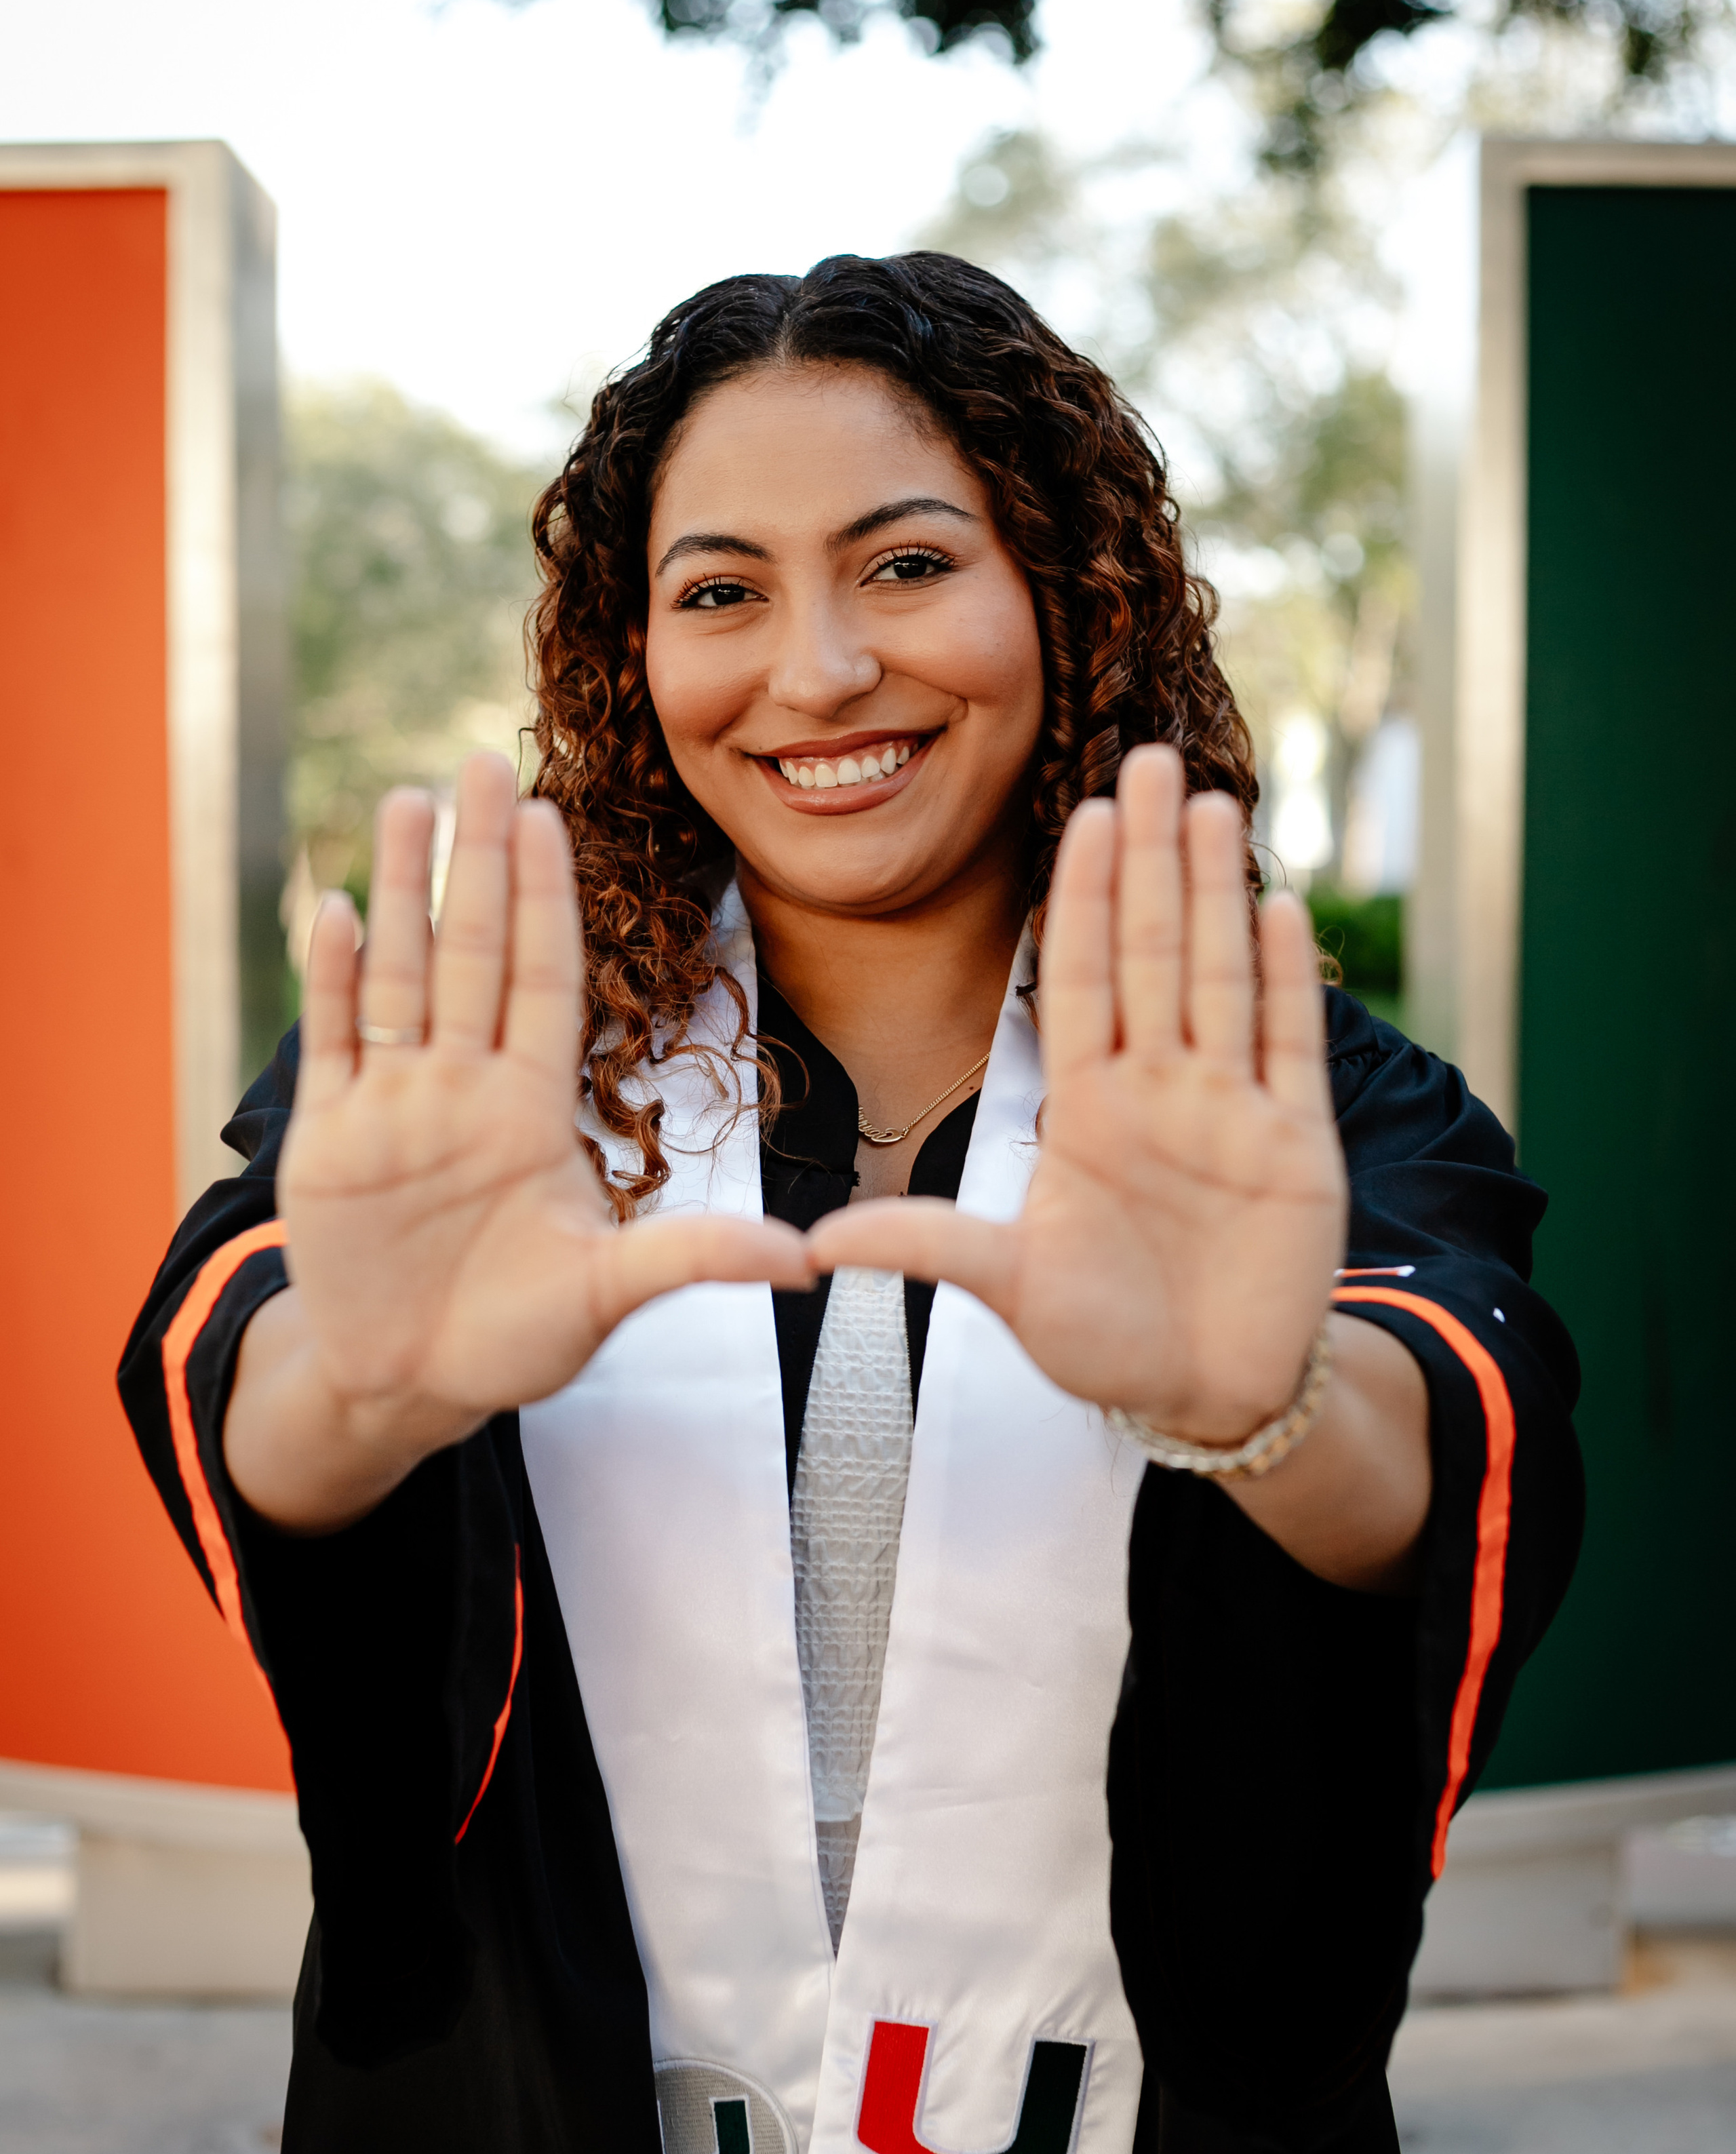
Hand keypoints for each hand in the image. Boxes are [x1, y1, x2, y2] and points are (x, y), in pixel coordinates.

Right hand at [225, 753, 809, 1526]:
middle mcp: (463, 1087)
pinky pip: (333, 1041)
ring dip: (402, 891)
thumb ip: (692, 1260)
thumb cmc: (512, 1339)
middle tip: (483, 763)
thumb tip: (804, 1261)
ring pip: (401, 975)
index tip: (554, 819)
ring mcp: (394, 1106)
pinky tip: (335, 908)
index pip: (544, 979)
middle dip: (477, 859)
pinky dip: (331, 979)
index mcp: (532, 1108)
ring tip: (407, 800)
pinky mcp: (329, 1139)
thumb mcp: (608, 1298)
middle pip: (473, 950)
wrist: (408, 1384)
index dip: (549, 901)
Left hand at [809, 744, 1345, 1446]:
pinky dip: (1285, 979)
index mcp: (1086, 1108)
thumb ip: (926, 1248)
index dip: (1080, 898)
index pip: (1079, 978)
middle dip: (1148, 859)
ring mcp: (1230, 1110)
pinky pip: (1290, 1043)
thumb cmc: (1105, 1340)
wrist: (1208, 1395)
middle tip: (1144, 758)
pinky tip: (1278, 904)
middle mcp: (1159, 1090)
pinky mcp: (1298, 1143)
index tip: (1080, 817)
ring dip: (1213, 893)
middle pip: (1151, 952)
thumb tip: (814, 1242)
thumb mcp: (1007, 1291)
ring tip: (1206, 802)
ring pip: (1219, 975)